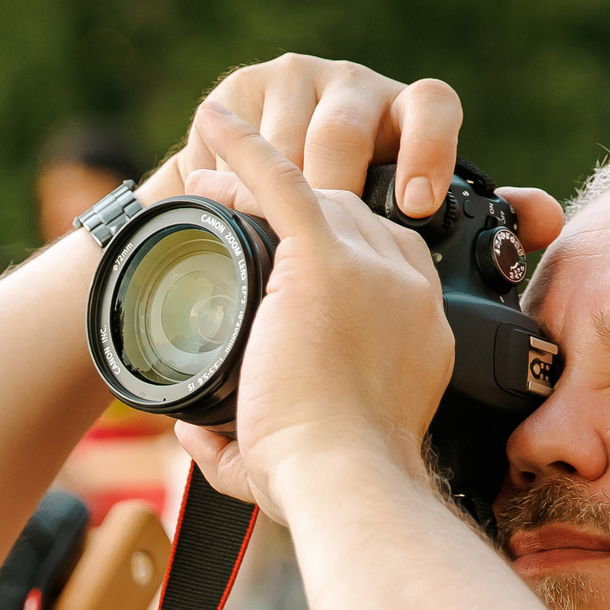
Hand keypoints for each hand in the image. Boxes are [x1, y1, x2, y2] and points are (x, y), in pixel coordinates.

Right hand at [151, 53, 562, 239]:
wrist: (257, 208)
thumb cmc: (347, 222)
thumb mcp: (410, 220)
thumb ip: (484, 220)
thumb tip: (549, 220)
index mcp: (408, 115)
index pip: (434, 107)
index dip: (429, 149)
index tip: (418, 203)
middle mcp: (357, 88)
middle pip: (348, 129)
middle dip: (337, 187)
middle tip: (328, 239)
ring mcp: (298, 82)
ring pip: (289, 141)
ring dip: (281, 198)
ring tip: (279, 246)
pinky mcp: (243, 89)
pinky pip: (240, 139)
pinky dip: (236, 183)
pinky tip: (237, 214)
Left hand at [169, 103, 454, 517]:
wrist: (347, 482)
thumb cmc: (328, 484)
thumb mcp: (295, 459)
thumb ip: (242, 446)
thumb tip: (194, 436)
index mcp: (415, 330)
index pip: (373, 266)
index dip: (326, 253)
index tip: (278, 263)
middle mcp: (403, 288)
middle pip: (345, 222)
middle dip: (289, 211)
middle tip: (229, 211)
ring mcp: (368, 267)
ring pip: (312, 198)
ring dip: (256, 185)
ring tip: (206, 182)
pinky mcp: (322, 259)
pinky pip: (281, 182)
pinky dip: (244, 150)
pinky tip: (212, 125)